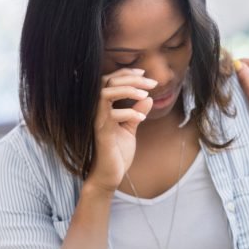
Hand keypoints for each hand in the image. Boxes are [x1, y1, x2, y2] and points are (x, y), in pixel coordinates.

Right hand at [86, 68, 154, 192]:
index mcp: (104, 108)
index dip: (126, 73)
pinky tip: (142, 118)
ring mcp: (97, 121)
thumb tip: (148, 99)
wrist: (109, 176)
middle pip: (108, 81)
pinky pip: (111, 115)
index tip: (144, 73)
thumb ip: (136, 113)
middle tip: (152, 83)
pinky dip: (128, 112)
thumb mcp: (130, 129)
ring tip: (145, 95)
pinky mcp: (101, 133)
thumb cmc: (117, 153)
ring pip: (105, 93)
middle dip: (132, 78)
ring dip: (127, 90)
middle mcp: (97, 111)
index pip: (110, 81)